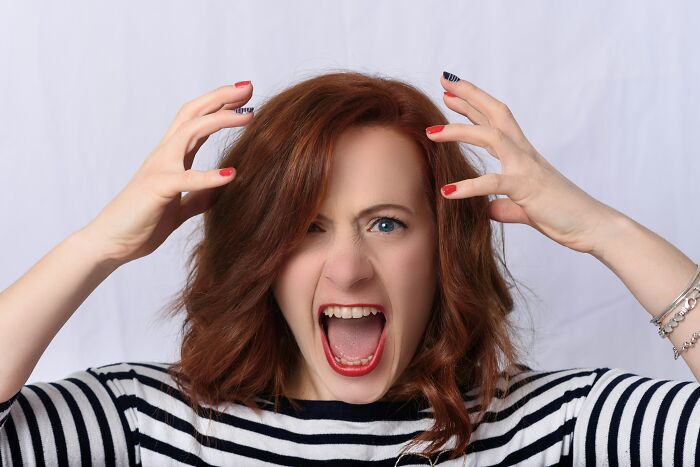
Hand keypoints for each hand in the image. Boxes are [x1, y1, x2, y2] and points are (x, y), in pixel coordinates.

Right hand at [83, 82, 253, 264]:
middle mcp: (164, 155)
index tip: (245, 96)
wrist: (110, 244)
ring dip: (220, 120)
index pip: (197, 121)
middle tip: (249, 87)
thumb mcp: (178, 208)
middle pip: (193, 113)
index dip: (219, 105)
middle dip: (221, 97)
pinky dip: (210, 176)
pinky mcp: (157, 189)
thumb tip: (220, 190)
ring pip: (190, 131)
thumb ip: (197, 197)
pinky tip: (231, 174)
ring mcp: (159, 168)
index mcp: (171, 158)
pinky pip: (186, 179)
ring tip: (249, 118)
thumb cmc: (139, 224)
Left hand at [426, 72, 616, 254]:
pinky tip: (448, 192)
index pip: (496, 121)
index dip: (474, 105)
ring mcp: (527, 168)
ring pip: (491, 137)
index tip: (451, 93)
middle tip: (444, 81)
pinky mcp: (527, 189)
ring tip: (431, 132)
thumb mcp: (525, 208)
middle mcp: (525, 154)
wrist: (593, 228)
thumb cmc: (563, 215)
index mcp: (524, 155)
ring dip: (460, 131)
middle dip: (470, 95)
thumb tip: (489, 210)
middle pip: (496, 113)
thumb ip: (505, 206)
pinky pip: (494, 183)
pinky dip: (470, 186)